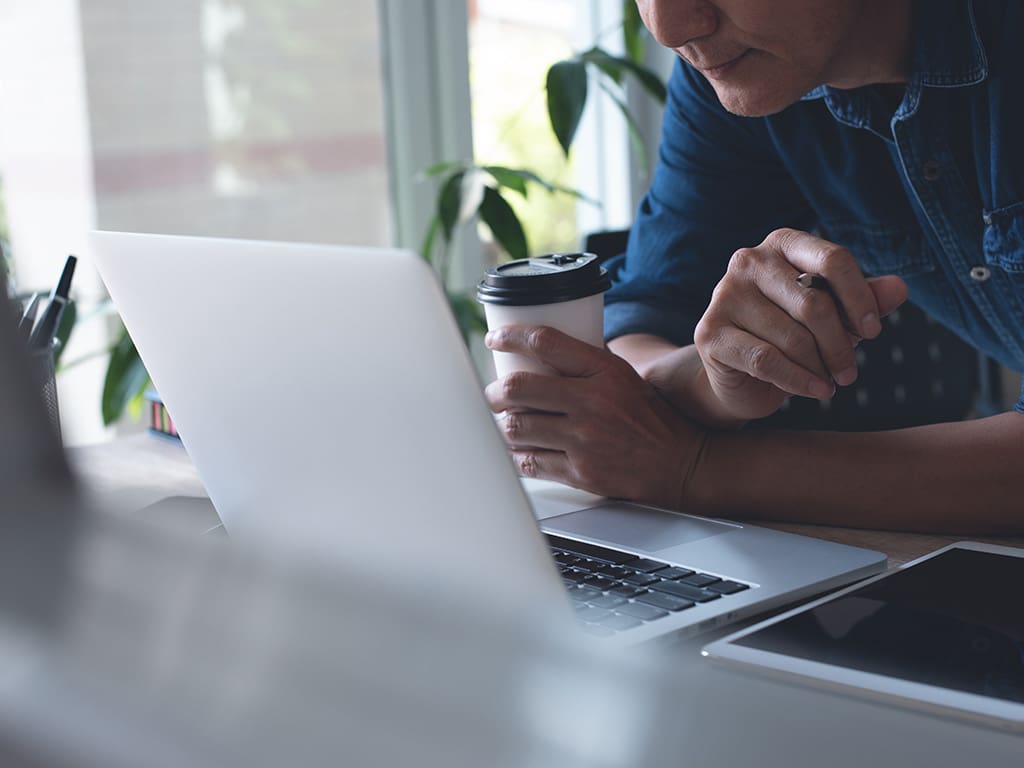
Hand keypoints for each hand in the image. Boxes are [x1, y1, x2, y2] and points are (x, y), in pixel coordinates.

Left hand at [483, 326, 706, 508]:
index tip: (495, 340)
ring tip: (502, 422)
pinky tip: (515, 449)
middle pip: (518, 388)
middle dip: (494, 391)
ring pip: (517, 427)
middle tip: (492, 393)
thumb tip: (544, 350)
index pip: (545, 342)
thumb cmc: (652, 417)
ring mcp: (584, 439)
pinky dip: (515, 455)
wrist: (681, 463)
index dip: (511, 337)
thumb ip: (587, 364)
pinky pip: (529, 462)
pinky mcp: (580, 472)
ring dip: (501, 424)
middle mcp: (591, 402)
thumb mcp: (625, 377)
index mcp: (604, 371)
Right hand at [693, 228, 907, 420]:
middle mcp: (748, 261)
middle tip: (850, 372)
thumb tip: (899, 289)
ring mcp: (724, 295)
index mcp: (782, 243)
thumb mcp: (833, 315)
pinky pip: (767, 360)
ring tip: (829, 381)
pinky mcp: (709, 332)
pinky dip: (799, 380)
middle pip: (813, 303)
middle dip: (840, 345)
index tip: (874, 331)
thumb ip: (864, 299)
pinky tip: (816, 390)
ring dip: (820, 367)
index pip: (832, 260)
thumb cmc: (791, 335)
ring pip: (791, 337)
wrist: (740, 375)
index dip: (860, 298)